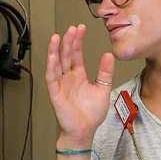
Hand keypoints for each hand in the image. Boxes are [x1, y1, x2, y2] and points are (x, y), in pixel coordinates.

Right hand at [45, 24, 115, 144]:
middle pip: (66, 55)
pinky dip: (51, 66)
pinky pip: (51, 77)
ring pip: (56, 63)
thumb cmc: (90, 114)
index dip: (78, 41)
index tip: (80, 28)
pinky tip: (52, 56)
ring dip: (56, 50)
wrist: (84, 131)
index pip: (76, 55)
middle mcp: (68, 78)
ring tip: (58, 36)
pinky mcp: (55, 93)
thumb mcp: (102, 89)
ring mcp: (61, 84)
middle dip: (68, 41)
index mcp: (79, 76)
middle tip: (72, 28)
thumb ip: (105, 72)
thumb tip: (109, 55)